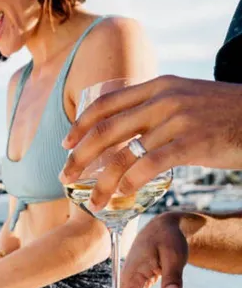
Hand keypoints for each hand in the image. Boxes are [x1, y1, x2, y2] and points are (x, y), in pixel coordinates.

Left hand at [60, 76, 241, 210]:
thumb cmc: (222, 114)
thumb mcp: (186, 98)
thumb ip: (155, 106)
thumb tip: (125, 124)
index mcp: (158, 86)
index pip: (106, 104)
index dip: (81, 125)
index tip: (66, 144)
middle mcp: (163, 99)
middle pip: (106, 130)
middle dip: (79, 157)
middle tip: (65, 177)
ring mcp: (177, 120)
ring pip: (124, 154)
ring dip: (102, 182)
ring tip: (94, 201)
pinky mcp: (192, 143)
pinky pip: (149, 166)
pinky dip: (131, 184)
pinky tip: (124, 196)